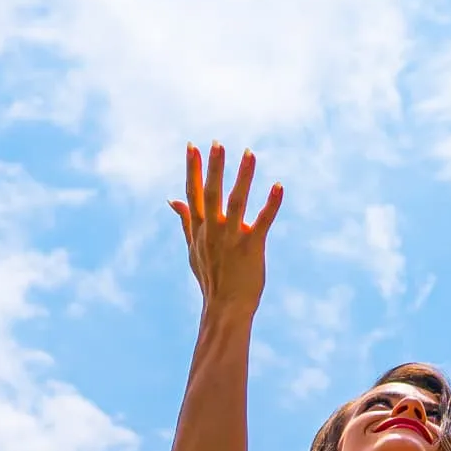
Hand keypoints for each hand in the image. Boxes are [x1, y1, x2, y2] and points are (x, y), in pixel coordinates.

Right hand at [171, 142, 281, 316]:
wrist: (225, 308)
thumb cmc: (211, 277)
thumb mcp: (193, 248)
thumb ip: (185, 221)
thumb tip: (172, 198)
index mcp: (199, 230)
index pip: (193, 194)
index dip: (194, 169)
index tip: (192, 146)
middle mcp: (212, 231)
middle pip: (211, 194)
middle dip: (214, 167)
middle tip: (217, 143)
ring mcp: (231, 239)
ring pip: (236, 202)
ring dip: (243, 177)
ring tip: (249, 153)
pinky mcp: (251, 247)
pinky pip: (262, 222)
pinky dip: (270, 204)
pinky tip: (278, 186)